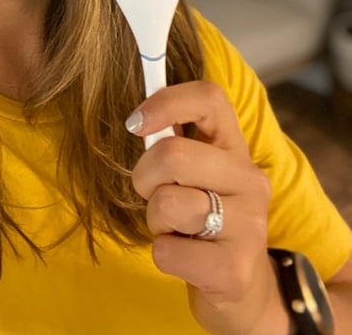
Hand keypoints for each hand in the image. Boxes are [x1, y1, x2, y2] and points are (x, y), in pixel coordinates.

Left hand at [128, 81, 289, 334]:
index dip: (166, 101)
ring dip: (155, 219)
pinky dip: (163, 256)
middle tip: (154, 194)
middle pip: (173, 153)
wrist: (241, 288)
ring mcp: (249, 225)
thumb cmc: (204, 218)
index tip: (135, 123)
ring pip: (167, 203)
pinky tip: (187, 259)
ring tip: (177, 229)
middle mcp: (250, 180)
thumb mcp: (197, 174)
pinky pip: (166, 251)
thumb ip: (174, 142)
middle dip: (144, 176)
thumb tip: (140, 118)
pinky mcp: (234, 269)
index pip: (209, 98)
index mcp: (235, 148)